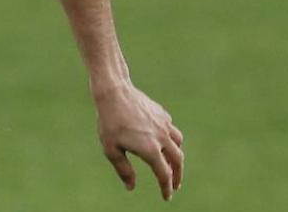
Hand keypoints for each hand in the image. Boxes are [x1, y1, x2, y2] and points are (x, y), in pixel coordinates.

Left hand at [94, 82, 184, 199]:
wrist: (114, 91)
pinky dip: (170, 137)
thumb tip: (131, 187)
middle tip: (174, 184)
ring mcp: (164, 124)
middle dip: (177, 175)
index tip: (166, 196)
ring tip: (171, 162)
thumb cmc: (109, 121)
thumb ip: (123, 169)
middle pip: (177, 160)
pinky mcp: (162, 113)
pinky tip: (162, 138)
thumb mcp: (111, 149)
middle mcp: (162, 138)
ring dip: (177, 155)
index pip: (164, 175)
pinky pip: (171, 129)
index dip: (166, 188)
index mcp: (151, 149)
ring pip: (178, 143)